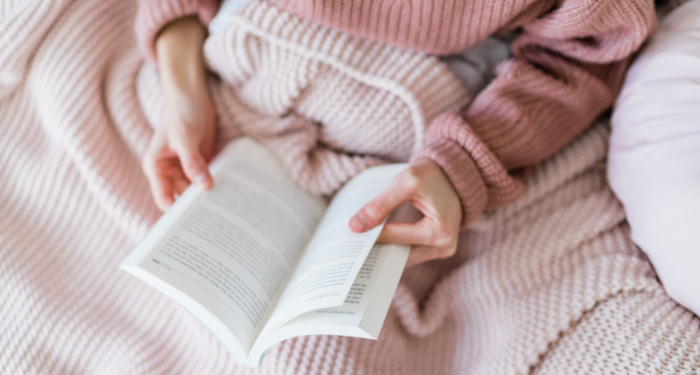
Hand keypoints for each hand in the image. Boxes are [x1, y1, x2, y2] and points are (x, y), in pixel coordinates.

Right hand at [142, 17, 215, 210]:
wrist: (192, 96)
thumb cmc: (181, 113)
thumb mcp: (185, 137)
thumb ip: (193, 162)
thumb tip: (203, 187)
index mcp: (156, 168)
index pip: (163, 199)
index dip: (175, 214)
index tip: (192, 227)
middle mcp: (169, 172)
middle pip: (181, 199)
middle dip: (195, 210)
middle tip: (215, 225)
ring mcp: (185, 170)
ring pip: (196, 192)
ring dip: (209, 199)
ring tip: (226, 214)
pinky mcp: (200, 165)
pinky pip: (207, 181)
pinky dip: (217, 187)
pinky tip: (231, 196)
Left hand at [349, 158, 461, 266]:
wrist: (453, 175)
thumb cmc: (432, 175)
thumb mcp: (406, 182)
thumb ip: (381, 204)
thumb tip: (355, 226)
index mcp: (439, 232)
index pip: (395, 238)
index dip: (370, 234)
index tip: (350, 233)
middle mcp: (444, 247)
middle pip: (399, 255)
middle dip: (377, 248)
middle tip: (351, 243)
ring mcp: (441, 251)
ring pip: (403, 257)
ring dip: (385, 249)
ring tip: (363, 239)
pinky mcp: (437, 249)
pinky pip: (410, 252)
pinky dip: (395, 245)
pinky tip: (379, 237)